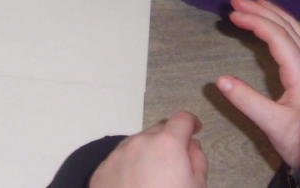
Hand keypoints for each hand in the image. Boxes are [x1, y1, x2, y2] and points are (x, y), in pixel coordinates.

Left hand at [90, 112, 207, 187]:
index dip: (191, 123)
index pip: (182, 119)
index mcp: (167, 144)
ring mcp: (117, 155)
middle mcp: (140, 142)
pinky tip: (134, 186)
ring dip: (147, 153)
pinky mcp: (102, 170)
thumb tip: (191, 146)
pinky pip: (119, 160)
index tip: (194, 130)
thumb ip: (197, 159)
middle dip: (168, 141)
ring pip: (136, 145)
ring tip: (152, 179)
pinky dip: (128, 166)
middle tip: (175, 163)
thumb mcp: (196, 187)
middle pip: (158, 131)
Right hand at [216, 0, 299, 167]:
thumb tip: (220, 79)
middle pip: (288, 26)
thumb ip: (247, 101)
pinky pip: (299, 39)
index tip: (233, 14)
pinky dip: (282, 25)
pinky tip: (273, 25)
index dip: (255, 20)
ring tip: (254, 2)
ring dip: (273, 13)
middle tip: (236, 0)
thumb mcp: (273, 125)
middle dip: (261, 9)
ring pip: (296, 30)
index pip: (278, 36)